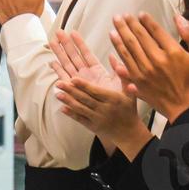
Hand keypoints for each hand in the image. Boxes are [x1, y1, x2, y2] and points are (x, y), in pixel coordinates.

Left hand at [48, 31, 147, 154]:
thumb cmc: (129, 108)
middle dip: (72, 91)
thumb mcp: (130, 92)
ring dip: (68, 101)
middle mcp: (104, 109)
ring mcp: (97, 118)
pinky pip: (80, 119)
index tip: (73, 78)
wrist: (128, 132)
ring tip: (57, 94)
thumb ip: (123, 75)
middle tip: (59, 83)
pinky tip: (62, 108)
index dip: (84, 85)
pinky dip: (71, 114)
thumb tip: (115, 57)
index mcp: (113, 99)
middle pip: (85, 99)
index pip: (96, 91)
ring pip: (81, 109)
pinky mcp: (92, 126)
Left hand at [109, 14, 188, 122]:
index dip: (146, 21)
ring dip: (120, 35)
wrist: (185, 107)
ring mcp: (144, 71)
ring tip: (114, 25)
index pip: (155, 31)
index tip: (140, 14)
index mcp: (172, 52)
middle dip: (129, 24)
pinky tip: (113, 46)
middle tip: (121, 15)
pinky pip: (124, 64)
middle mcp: (156, 60)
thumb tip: (179, 18)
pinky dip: (117, 54)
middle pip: (139, 37)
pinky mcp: (137, 81)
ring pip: (128, 49)